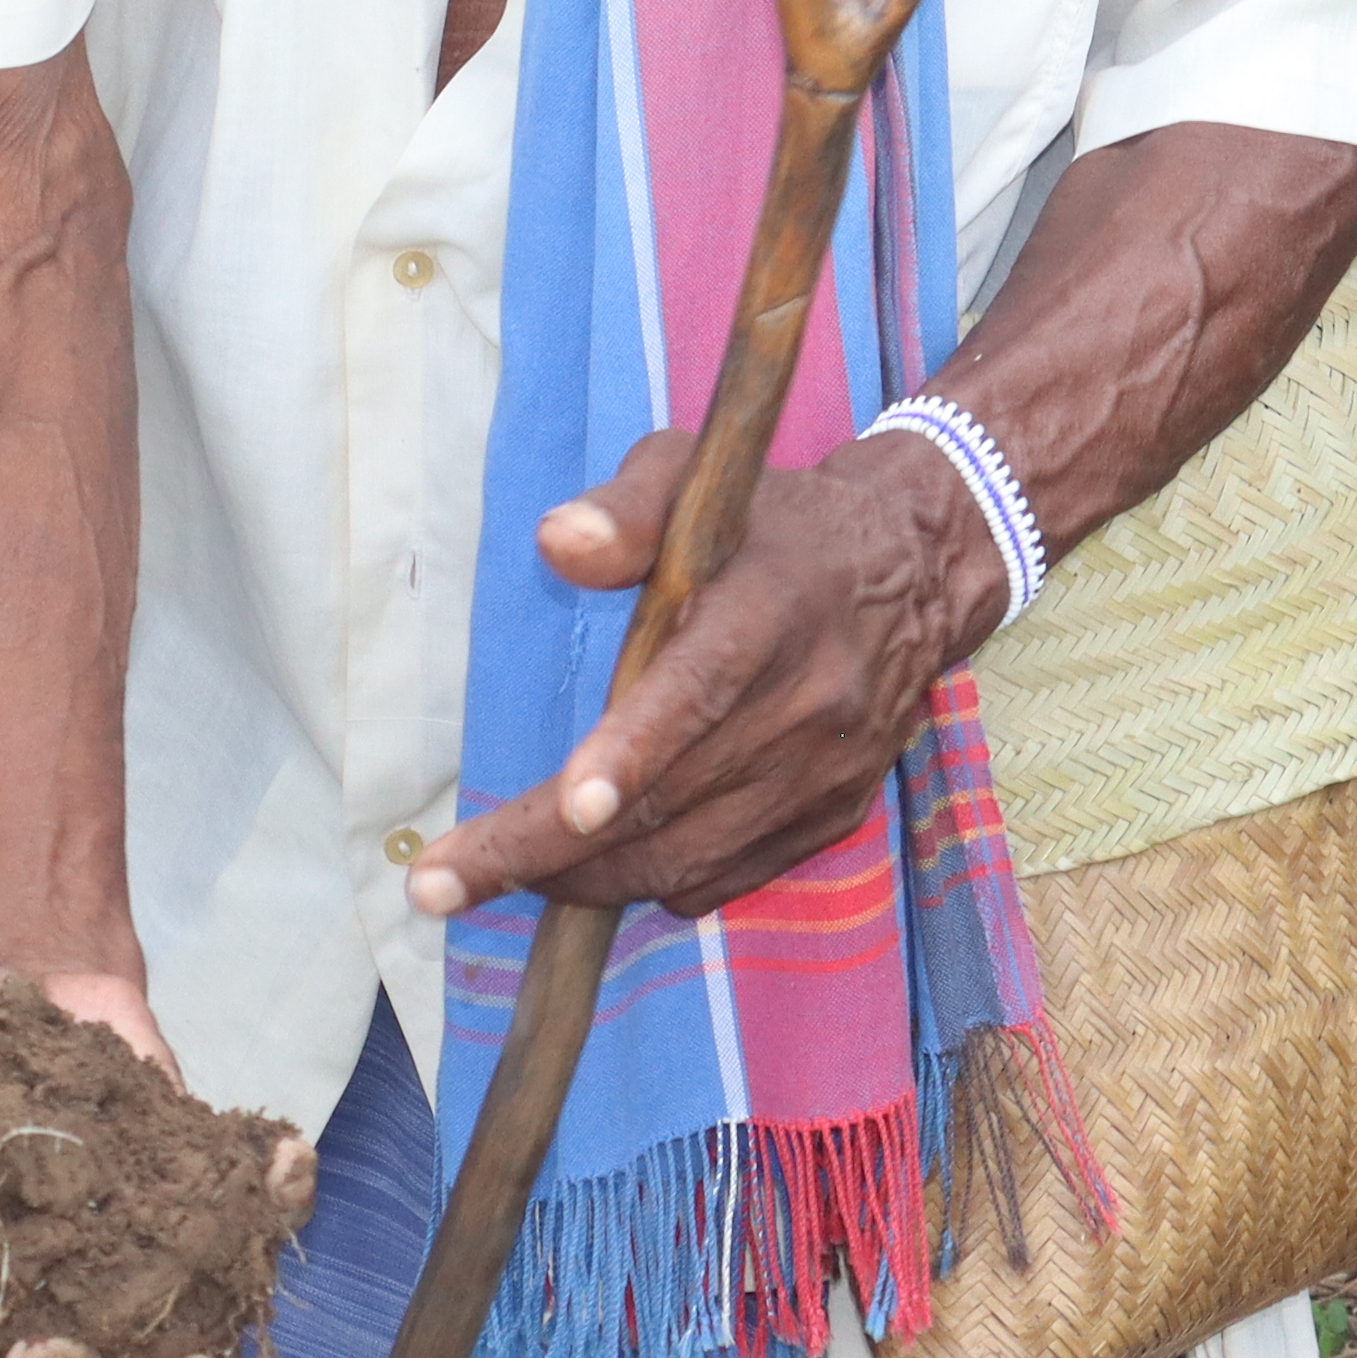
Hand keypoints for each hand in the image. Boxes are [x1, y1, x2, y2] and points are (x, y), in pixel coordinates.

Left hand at [409, 424, 1008, 924]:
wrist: (915, 572)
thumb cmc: (773, 520)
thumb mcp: (698, 476)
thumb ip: (626, 508)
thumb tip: (556, 542)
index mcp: (772, 607)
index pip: (700, 689)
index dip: (633, 751)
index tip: (567, 805)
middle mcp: (810, 701)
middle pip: (671, 797)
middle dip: (548, 849)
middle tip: (441, 881)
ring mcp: (827, 771)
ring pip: (690, 855)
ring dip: (585, 880)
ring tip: (492, 879)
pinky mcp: (834, 815)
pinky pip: (727, 875)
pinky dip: (652, 881)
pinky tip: (590, 868)